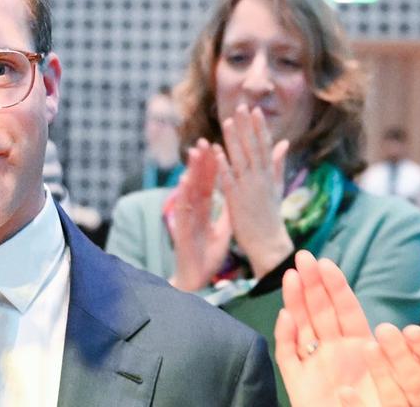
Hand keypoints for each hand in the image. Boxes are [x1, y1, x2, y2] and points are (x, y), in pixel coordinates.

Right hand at [167, 140, 231, 290]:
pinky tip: (185, 180)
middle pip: (198, 181)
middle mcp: (193, 210)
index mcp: (204, 210)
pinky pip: (184, 209)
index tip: (216, 146)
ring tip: (195, 152)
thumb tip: (236, 197)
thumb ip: (227, 212)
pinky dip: (184, 194)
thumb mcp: (222, 231)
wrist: (197, 279)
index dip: (212, 165)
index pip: (208, 183)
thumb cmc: (208, 255)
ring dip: (191, 170)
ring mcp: (187, 218)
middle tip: (204, 139)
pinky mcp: (183, 229)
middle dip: (201, 161)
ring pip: (189, 190)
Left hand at [216, 105, 292, 276]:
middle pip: (252, 148)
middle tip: (240, 106)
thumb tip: (285, 142)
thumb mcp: (277, 186)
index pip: (265, 146)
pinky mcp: (236, 199)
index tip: (255, 110)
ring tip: (227, 122)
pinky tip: (217, 150)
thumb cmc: (271, 215)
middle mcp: (260, 178)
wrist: (268, 243)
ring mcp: (248, 188)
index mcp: (269, 174)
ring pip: (240, 159)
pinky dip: (223, 164)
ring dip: (234, 140)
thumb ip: (278, 163)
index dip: (259, 127)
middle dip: (246, 126)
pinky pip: (228, 178)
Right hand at [275, 252, 383, 405]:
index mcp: (358, 347)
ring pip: (301, 327)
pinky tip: (287, 318)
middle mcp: (334, 352)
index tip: (328, 262)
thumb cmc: (386, 406)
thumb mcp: (411, 376)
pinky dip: (286, 337)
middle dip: (312, 284)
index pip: (345, 310)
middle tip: (304, 256)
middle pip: (320, 312)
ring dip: (296, 302)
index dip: (335, 286)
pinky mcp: (299, 384)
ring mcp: (314, 366)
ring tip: (292, 277)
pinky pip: (289, 357)